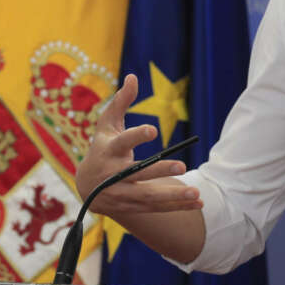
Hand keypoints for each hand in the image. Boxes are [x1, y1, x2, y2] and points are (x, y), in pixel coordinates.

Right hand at [75, 74, 202, 216]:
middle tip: (183, 166)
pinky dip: (176, 206)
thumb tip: (133, 76)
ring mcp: (121, 194)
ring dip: (173, 196)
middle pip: (137, 174)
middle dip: (160, 171)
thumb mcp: (107, 123)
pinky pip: (155, 208)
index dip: (136, 136)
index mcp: (108, 150)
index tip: (152, 129)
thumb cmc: (102, 146)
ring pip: (148, 197)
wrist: (86, 186)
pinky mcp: (130, 207)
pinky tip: (198, 203)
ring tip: (196, 194)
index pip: (122, 142)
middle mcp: (113, 174)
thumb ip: (121, 102)